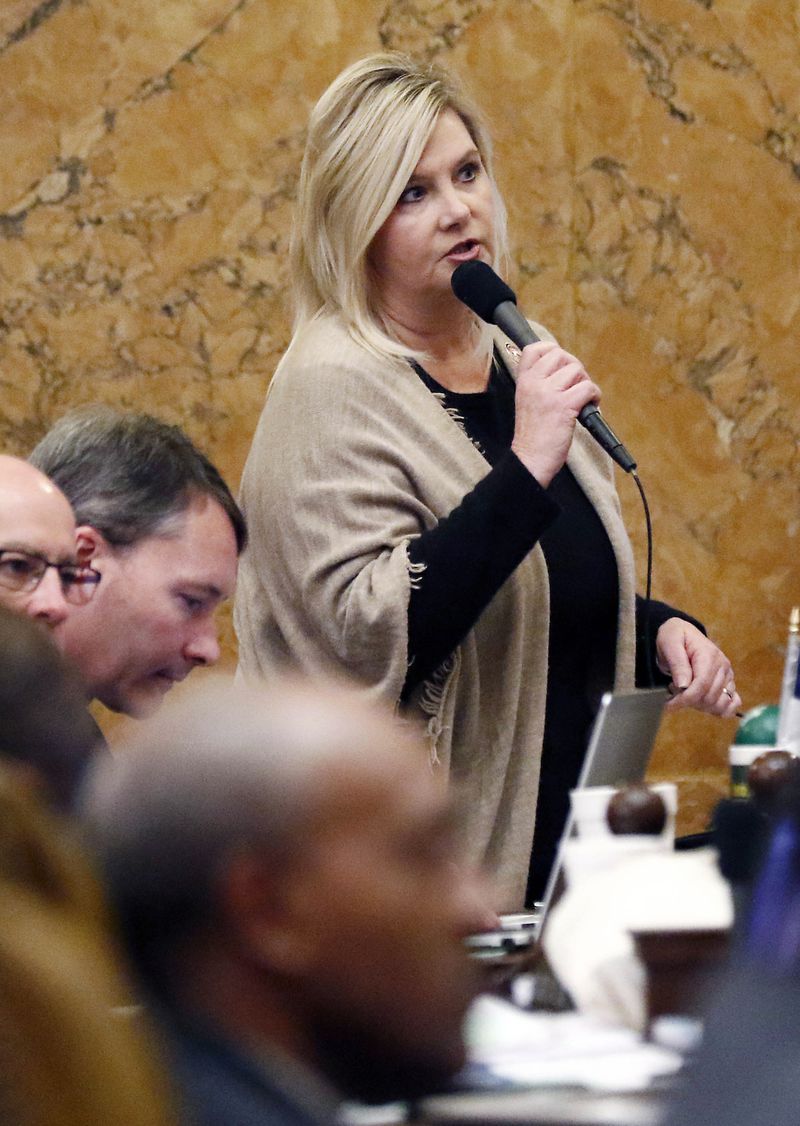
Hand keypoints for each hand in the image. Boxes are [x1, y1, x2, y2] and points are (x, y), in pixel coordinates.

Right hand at [511, 341, 600, 485]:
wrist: (530, 459)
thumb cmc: (532, 435)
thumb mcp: (526, 401)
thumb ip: (539, 384)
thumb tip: (565, 371)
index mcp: (523, 381)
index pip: (534, 349)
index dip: (552, 350)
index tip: (560, 366)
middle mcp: (534, 383)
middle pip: (561, 355)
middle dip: (574, 368)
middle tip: (575, 385)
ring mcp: (549, 393)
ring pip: (577, 370)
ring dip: (585, 382)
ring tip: (582, 399)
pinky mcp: (564, 406)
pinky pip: (588, 388)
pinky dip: (594, 396)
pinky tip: (589, 406)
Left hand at [655, 618, 740, 716]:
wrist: (682, 634)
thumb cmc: (675, 637)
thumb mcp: (670, 644)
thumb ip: (677, 664)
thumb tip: (684, 685)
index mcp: (709, 656)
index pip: (701, 686)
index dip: (685, 699)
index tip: (669, 704)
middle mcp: (723, 666)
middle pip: (710, 698)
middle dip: (689, 702)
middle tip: (673, 693)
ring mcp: (728, 676)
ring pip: (719, 704)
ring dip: (700, 706)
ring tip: (686, 694)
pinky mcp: (729, 683)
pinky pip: (733, 703)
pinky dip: (719, 709)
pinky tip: (703, 705)